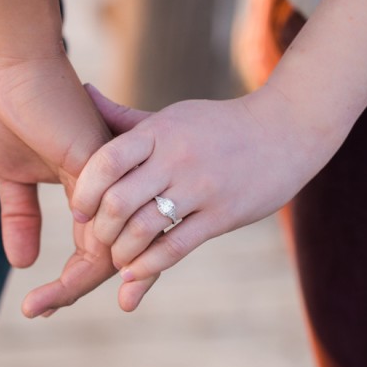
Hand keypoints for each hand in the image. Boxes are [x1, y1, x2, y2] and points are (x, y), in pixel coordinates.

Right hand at [0, 58, 158, 313]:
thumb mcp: (10, 175)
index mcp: (88, 189)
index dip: (67, 278)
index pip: (89, 247)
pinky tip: (62, 283)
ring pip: (105, 251)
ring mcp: (105, 181)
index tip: (37, 303)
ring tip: (38, 306)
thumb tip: (20, 262)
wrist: (16, 64)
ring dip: (71, 285)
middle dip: (67, 290)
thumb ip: (20, 217)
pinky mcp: (96, 170)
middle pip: (102, 256)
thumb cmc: (11, 107)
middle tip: (35, 311)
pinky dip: (85, 264)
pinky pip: (103, 228)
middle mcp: (106, 190)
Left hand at [71, 84, 328, 308]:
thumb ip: (124, 117)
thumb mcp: (171, 116)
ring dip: (121, 252)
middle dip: (100, 229)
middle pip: (119, 201)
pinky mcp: (223, 215)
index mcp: (158, 133)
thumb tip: (84, 92)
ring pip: (143, 229)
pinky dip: (148, 266)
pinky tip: (134, 274)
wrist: (288, 130)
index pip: (106, 161)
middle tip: (97, 241)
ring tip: (117, 260)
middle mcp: (176, 159)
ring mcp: (201, 188)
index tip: (79, 211)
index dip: (85, 190)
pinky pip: (175, 247)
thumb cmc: (217, 125)